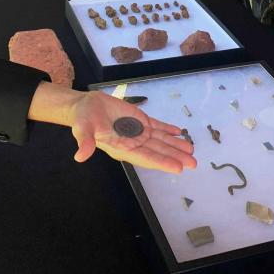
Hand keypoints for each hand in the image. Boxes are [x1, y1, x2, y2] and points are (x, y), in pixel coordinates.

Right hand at [70, 90, 195, 173]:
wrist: (84, 106)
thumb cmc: (83, 118)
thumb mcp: (82, 128)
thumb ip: (85, 141)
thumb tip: (79, 156)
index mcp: (121, 148)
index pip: (145, 157)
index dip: (162, 162)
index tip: (178, 168)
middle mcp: (133, 142)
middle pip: (158, 151)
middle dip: (175, 156)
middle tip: (193, 163)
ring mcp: (138, 131)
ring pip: (161, 139)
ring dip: (176, 144)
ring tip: (192, 149)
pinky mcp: (140, 120)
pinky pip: (157, 126)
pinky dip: (168, 129)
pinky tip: (180, 131)